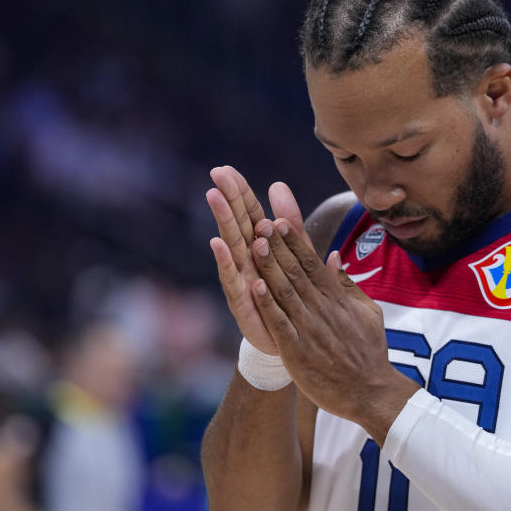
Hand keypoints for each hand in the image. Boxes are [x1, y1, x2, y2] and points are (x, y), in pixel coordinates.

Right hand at [206, 167, 312, 354]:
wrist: (293, 341)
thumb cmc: (289, 294)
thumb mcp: (296, 255)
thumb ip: (289, 223)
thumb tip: (279, 185)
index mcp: (262, 248)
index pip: (250, 214)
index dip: (240, 192)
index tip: (226, 169)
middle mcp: (248, 261)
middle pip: (238, 224)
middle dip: (228, 198)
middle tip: (216, 173)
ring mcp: (243, 281)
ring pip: (233, 247)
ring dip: (224, 222)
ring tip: (214, 197)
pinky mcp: (242, 303)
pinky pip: (233, 281)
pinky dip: (226, 262)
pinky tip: (217, 243)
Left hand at [246, 209, 420, 441]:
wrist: (371, 392)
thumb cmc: (369, 353)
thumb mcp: (367, 312)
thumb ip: (346, 284)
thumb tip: (333, 256)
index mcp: (336, 299)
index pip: (312, 263)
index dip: (294, 241)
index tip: (278, 219)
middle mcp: (322, 309)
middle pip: (295, 271)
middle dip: (277, 246)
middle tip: (260, 220)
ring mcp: (309, 330)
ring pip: (285, 292)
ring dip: (269, 267)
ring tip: (254, 243)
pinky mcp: (298, 352)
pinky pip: (280, 324)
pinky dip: (267, 305)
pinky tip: (255, 287)